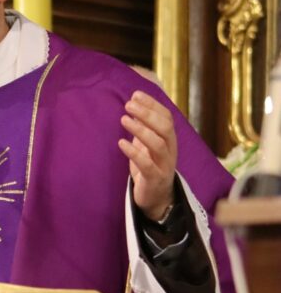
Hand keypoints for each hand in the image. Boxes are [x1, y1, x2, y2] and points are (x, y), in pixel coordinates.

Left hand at [118, 91, 176, 220]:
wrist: (156, 198)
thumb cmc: (150, 166)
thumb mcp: (147, 144)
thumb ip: (144, 126)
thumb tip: (134, 103)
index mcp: (170, 139)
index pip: (166, 117)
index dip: (152, 104)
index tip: (136, 94)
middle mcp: (171, 150)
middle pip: (165, 127)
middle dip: (147, 113)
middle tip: (128, 105)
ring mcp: (165, 165)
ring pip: (158, 144)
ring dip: (141, 129)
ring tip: (124, 119)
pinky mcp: (155, 179)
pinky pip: (147, 165)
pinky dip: (134, 152)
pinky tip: (121, 142)